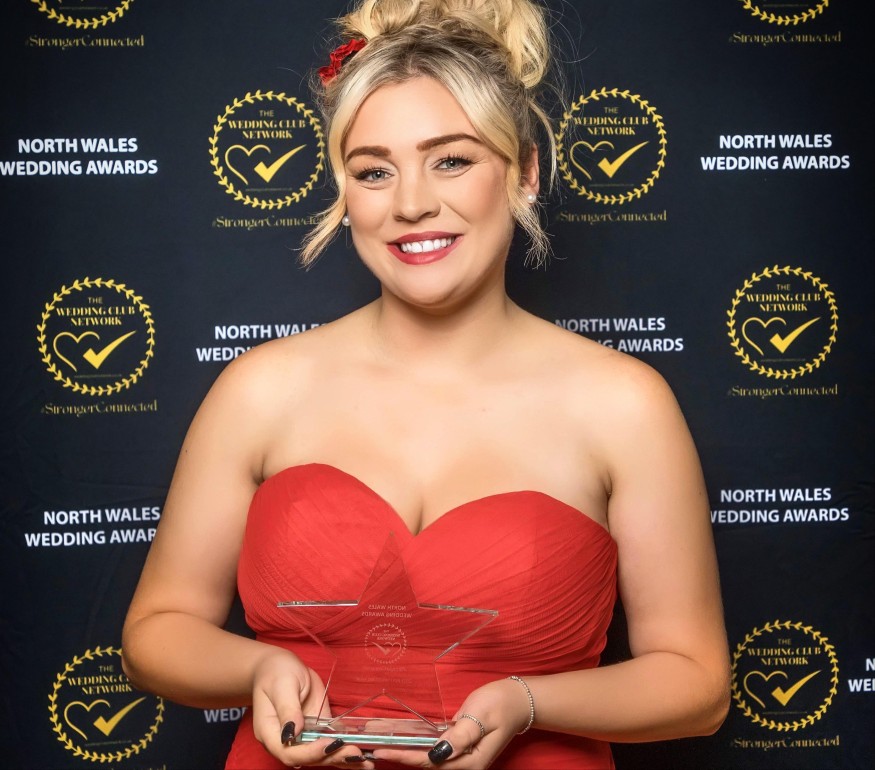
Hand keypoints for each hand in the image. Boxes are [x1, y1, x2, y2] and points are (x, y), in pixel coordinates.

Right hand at [249, 649, 374, 766]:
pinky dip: (344, 749)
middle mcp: (287, 740)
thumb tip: (292, 733)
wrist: (279, 666)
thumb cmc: (275, 672)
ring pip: (322, 755)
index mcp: (271, 732)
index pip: (289, 752)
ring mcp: (303, 736)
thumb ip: (287, 709)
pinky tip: (362, 755)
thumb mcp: (282, 686)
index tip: (329, 744)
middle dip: (332, 757)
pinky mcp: (317, 729)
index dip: (310, 753)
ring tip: (365, 762)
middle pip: (309, 758)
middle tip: (355, 753)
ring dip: (342, 759)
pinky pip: (330, 743)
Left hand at [371, 678, 529, 767]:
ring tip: (380, 741)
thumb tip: (437, 753)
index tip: (383, 751)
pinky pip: (433, 747)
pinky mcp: (458, 746)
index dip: (405, 757)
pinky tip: (401, 736)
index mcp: (471, 762)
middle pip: (426, 763)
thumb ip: (461, 736)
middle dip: (399, 755)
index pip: (431, 763)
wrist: (517, 700)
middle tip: (372, 748)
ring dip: (404, 749)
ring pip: (427, 756)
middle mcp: (464, 764)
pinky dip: (416, 742)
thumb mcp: (481, 716)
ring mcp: (461, 756)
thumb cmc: (501, 704)